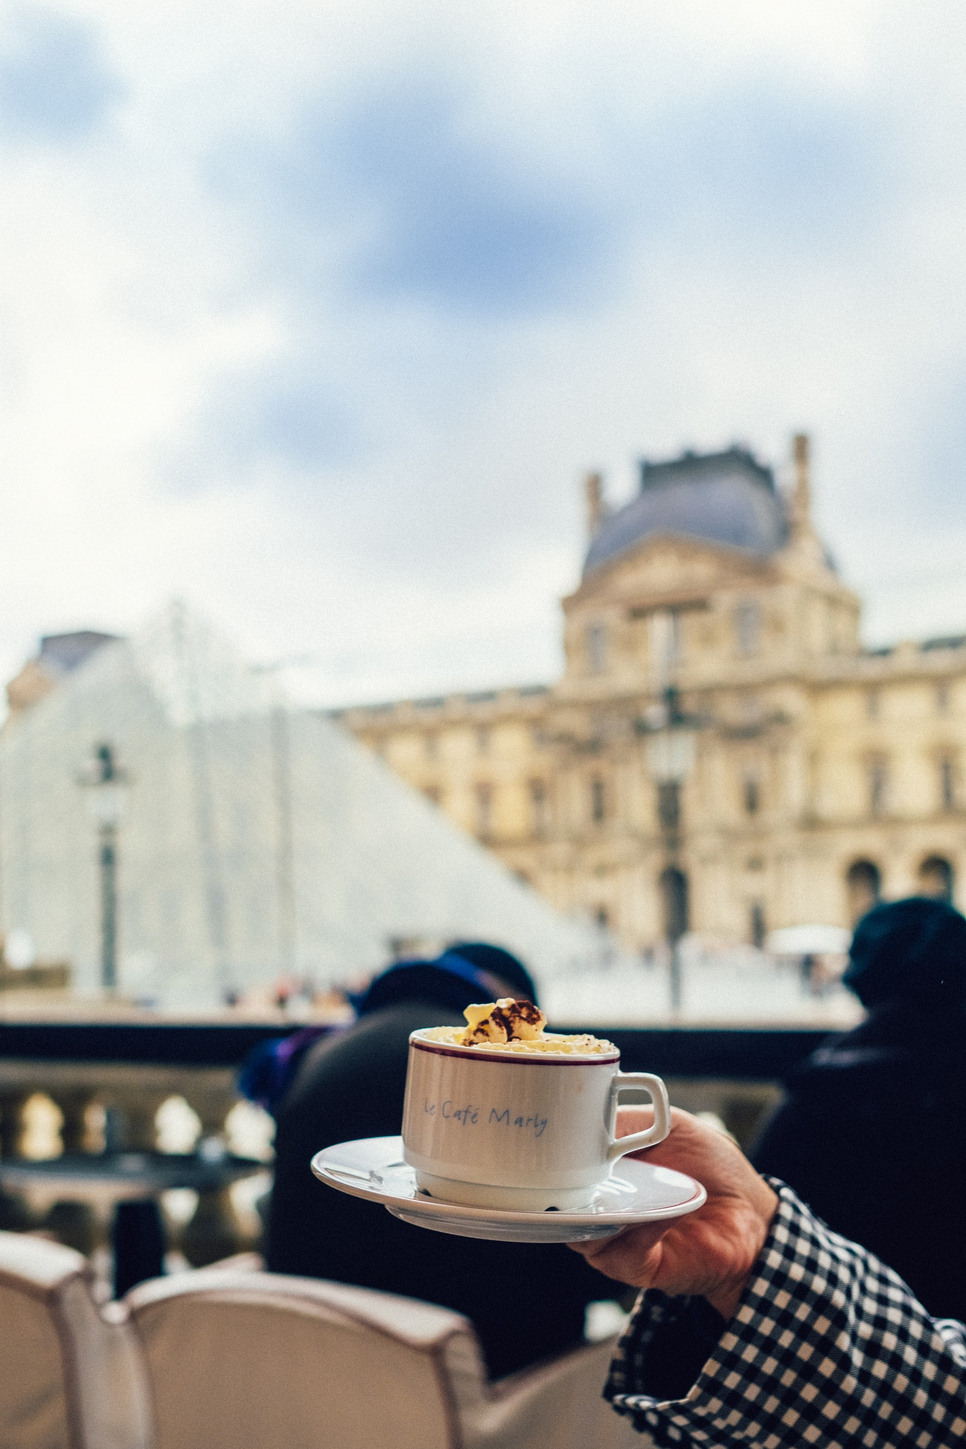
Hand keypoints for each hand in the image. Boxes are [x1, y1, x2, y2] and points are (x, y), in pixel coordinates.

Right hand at [570, 1107, 777, 1320]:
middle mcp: (605, 1209)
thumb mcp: (671, 1125)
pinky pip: (622, 1252)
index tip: (544, 1146)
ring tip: (622, 1191)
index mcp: (605, 1173)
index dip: (551, 1162)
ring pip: (582, 1235)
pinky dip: (638, 1230)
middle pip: (560, 1207)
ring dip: (598, 1212)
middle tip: (566, 1173)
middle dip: (558, 1192)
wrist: (752, 1216)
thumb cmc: (712, 1166)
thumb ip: (627, 1122)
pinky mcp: (639, 1267)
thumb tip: (585, 1121)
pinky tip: (664, 1211)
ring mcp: (618, 1240)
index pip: (562, 1171)